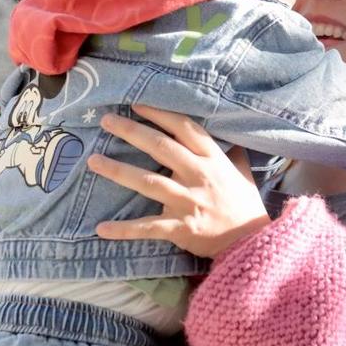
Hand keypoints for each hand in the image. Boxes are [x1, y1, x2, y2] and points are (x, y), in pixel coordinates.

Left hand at [89, 105, 270, 257]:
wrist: (252, 242)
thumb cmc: (243, 204)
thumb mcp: (241, 171)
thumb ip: (229, 151)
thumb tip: (226, 132)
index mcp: (212, 159)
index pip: (183, 128)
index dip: (159, 113)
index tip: (135, 103)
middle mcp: (199, 176)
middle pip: (161, 147)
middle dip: (132, 132)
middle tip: (106, 121)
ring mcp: (188, 202)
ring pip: (148, 182)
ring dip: (118, 171)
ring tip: (93, 161)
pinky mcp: (180, 228)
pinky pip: (147, 228)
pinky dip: (123, 230)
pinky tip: (100, 229)